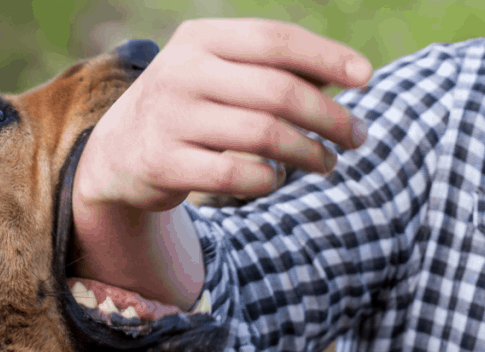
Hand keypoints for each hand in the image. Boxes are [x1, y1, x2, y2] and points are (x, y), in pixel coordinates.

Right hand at [72, 19, 372, 307]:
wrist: (118, 151)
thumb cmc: (191, 106)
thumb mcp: (220, 73)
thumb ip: (274, 69)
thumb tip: (350, 75)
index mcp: (200, 39)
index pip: (276, 40)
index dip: (327, 57)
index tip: (366, 79)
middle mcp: (181, 72)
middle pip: (278, 92)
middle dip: (330, 117)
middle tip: (357, 137)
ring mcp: (169, 118)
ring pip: (264, 135)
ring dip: (309, 153)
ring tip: (327, 163)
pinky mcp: (163, 163)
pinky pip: (237, 174)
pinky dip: (269, 180)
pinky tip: (276, 179)